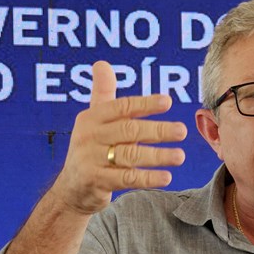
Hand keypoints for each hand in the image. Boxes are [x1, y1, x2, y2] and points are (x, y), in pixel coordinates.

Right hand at [51, 61, 186, 213]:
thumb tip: (101, 63)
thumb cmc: (90, 149)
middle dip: (157, 130)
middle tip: (182, 131)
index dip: (145, 104)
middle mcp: (90, 136)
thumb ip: (102, 94)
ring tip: (180, 156)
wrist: (71, 189)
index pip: (121, 107)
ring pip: (130, 155)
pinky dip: (148, 178)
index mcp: (92, 118)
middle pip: (128, 130)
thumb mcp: (93, 121)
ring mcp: (91, 159)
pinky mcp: (96, 181)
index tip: (167, 102)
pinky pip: (127, 179)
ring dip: (158, 156)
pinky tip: (166, 177)